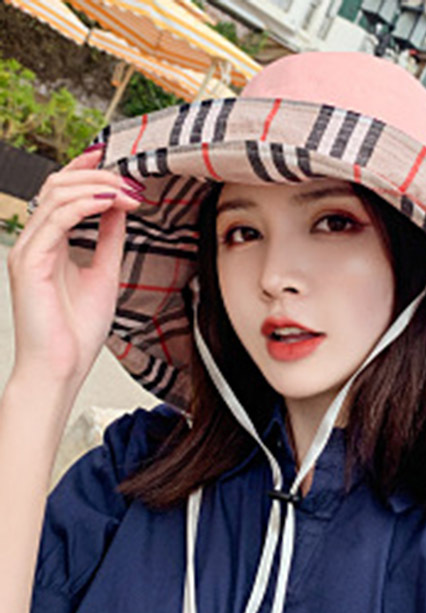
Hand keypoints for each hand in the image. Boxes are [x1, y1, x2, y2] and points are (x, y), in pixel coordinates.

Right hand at [7, 148, 142, 393]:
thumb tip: (120, 208)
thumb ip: (109, 240)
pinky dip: (86, 205)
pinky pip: (57, 219)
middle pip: (58, 185)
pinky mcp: (29, 262)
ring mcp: (28, 250)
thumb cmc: (76, 333)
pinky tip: (111, 203)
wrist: (61, 369)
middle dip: (97, 175)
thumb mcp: (104, 274)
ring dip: (97, 186)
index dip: (87, 171)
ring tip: (128, 192)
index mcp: (49, 244)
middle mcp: (35, 242)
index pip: (63, 193)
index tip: (118, 163)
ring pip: (57, 195)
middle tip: (131, 180)